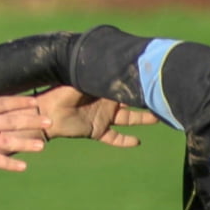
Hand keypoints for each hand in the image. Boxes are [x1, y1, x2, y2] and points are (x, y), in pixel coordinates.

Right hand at [0, 95, 50, 171]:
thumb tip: (1, 107)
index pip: (1, 103)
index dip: (18, 102)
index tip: (35, 102)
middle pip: (9, 122)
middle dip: (29, 122)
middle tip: (50, 122)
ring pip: (6, 142)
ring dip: (24, 144)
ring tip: (42, 146)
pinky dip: (9, 164)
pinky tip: (24, 167)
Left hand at [35, 86, 157, 145]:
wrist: (46, 113)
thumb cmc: (60, 92)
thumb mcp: (81, 79)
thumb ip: (98, 76)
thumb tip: (116, 67)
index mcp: (103, 86)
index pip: (125, 84)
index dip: (139, 83)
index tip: (154, 79)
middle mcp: (106, 101)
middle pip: (132, 102)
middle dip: (146, 100)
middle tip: (163, 97)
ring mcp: (104, 117)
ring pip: (129, 119)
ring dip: (143, 119)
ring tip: (158, 118)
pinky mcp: (98, 131)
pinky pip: (115, 138)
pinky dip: (125, 141)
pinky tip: (136, 142)